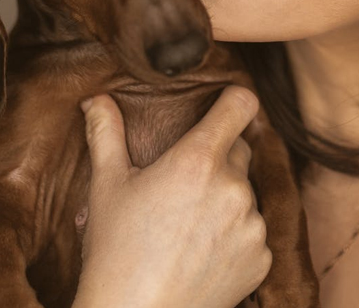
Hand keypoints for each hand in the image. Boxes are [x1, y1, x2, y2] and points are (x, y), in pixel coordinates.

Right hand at [72, 85, 271, 307]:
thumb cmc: (115, 253)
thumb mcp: (106, 187)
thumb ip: (106, 133)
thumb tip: (96, 100)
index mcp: (198, 159)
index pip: (240, 105)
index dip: (232, 100)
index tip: (223, 105)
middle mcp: (233, 187)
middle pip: (239, 150)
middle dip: (216, 159)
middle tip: (182, 185)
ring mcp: (252, 224)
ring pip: (246, 193)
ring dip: (225, 200)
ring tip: (187, 226)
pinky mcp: (261, 257)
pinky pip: (254, 231)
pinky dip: (235, 236)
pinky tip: (202, 252)